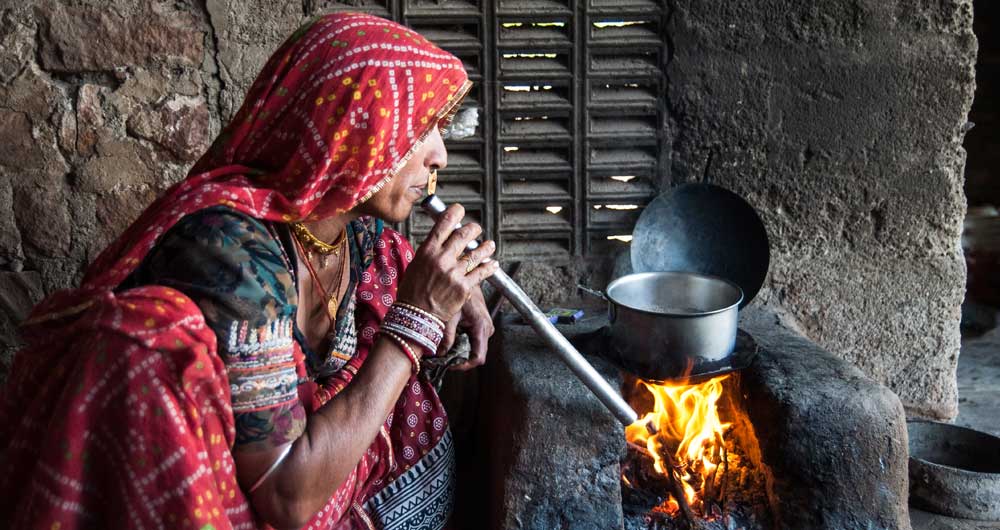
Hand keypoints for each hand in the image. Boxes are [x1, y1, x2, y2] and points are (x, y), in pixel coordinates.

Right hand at [396, 203, 498, 323]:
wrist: (415, 315)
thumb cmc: (412, 292)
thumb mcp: (416, 265)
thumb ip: (430, 252)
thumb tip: (442, 241)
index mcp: (427, 251)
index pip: (444, 224)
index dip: (454, 213)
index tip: (460, 209)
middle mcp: (441, 259)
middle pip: (463, 235)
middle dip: (473, 228)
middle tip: (476, 228)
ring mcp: (454, 273)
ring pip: (476, 253)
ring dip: (486, 246)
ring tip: (490, 244)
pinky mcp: (464, 287)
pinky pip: (481, 273)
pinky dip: (489, 266)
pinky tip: (493, 264)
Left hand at [437, 287, 493, 369]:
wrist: (469, 276)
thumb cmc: (460, 292)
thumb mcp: (451, 314)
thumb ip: (447, 335)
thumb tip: (440, 353)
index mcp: (481, 327)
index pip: (478, 357)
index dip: (464, 365)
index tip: (449, 365)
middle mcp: (487, 329)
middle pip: (475, 354)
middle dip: (458, 357)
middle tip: (441, 357)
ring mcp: (486, 327)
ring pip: (473, 347)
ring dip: (459, 349)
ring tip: (443, 346)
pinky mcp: (482, 325)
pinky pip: (473, 339)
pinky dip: (461, 341)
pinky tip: (450, 336)